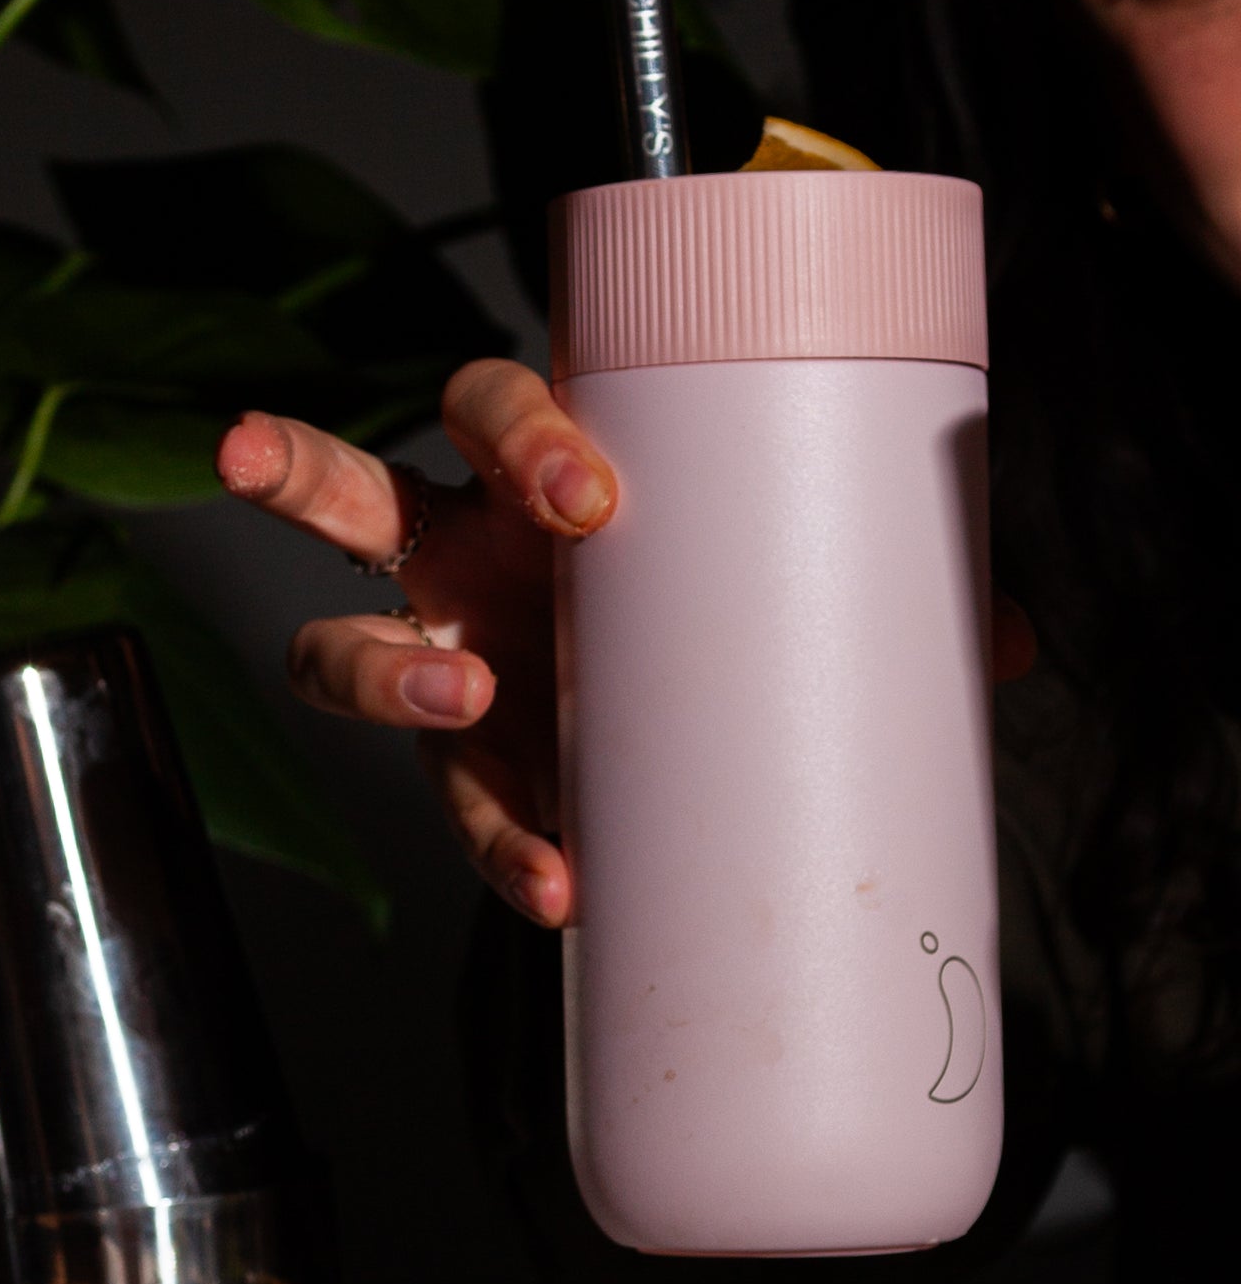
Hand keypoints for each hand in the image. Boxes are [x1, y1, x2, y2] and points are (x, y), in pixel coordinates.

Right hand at [220, 367, 1037, 929]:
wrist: (713, 748)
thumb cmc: (727, 619)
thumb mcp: (794, 582)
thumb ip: (882, 588)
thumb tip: (1014, 636)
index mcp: (533, 479)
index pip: (481, 403)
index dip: (518, 428)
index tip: (593, 490)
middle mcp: (463, 564)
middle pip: (347, 494)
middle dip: (296, 469)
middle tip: (270, 460)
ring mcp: (446, 666)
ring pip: (334, 649)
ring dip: (371, 666)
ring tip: (456, 689)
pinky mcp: (470, 774)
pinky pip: (450, 809)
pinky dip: (499, 846)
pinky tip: (554, 880)